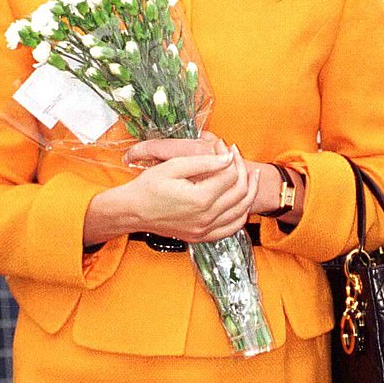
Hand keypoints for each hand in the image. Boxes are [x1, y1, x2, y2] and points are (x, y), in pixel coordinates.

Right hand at [126, 132, 287, 218]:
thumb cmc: (148, 187)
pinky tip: (242, 202)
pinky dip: (241, 215)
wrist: (132, 211)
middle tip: (238, 157)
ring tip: (251, 176)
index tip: (225, 145)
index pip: (230, 175)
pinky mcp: (202, 237)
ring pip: (241, 211)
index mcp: (199, 199)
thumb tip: (228, 157)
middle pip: (240, 192)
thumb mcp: (174, 166)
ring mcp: (204, 230)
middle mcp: (205, 217)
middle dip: (243, 170)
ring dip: (249, 192)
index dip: (231, 157)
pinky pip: (231, 228)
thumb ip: (204, 162)